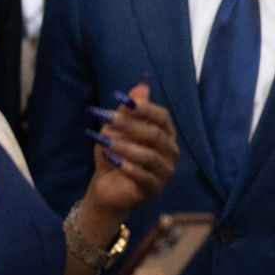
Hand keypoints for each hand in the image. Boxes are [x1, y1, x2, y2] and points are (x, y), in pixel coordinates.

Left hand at [85, 80, 178, 217]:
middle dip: (130, 126)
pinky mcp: (155, 189)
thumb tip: (141, 86)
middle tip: (106, 120)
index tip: (126, 104)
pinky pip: (145, 177)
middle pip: (155, 135)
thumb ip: (129, 110)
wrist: (107, 184)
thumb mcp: (117, 128)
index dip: (146, 109)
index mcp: (165, 132)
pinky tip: (113, 161)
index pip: (162, 117)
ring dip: (125, 147)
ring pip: (149, 156)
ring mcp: (165, 171)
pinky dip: (128, 168)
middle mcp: (170, 150)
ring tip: (104, 143)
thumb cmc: (115, 152)